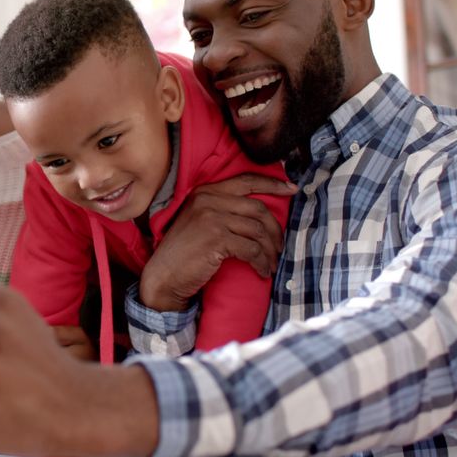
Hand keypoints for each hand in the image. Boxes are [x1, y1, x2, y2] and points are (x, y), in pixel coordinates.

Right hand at [140, 173, 295, 311]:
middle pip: (258, 208)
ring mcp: (212, 217)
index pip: (246, 181)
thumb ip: (222, 209)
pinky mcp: (217, 238)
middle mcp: (208, 200)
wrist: (164, 275)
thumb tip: (261, 213)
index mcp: (205, 192)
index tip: (292, 189)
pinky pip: (252, 250)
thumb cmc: (184, 252)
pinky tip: (261, 271)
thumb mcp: (200, 221)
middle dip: (275, 230)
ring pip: (258, 231)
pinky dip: (261, 262)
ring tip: (271, 263)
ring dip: (269, 251)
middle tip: (279, 246)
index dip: (272, 184)